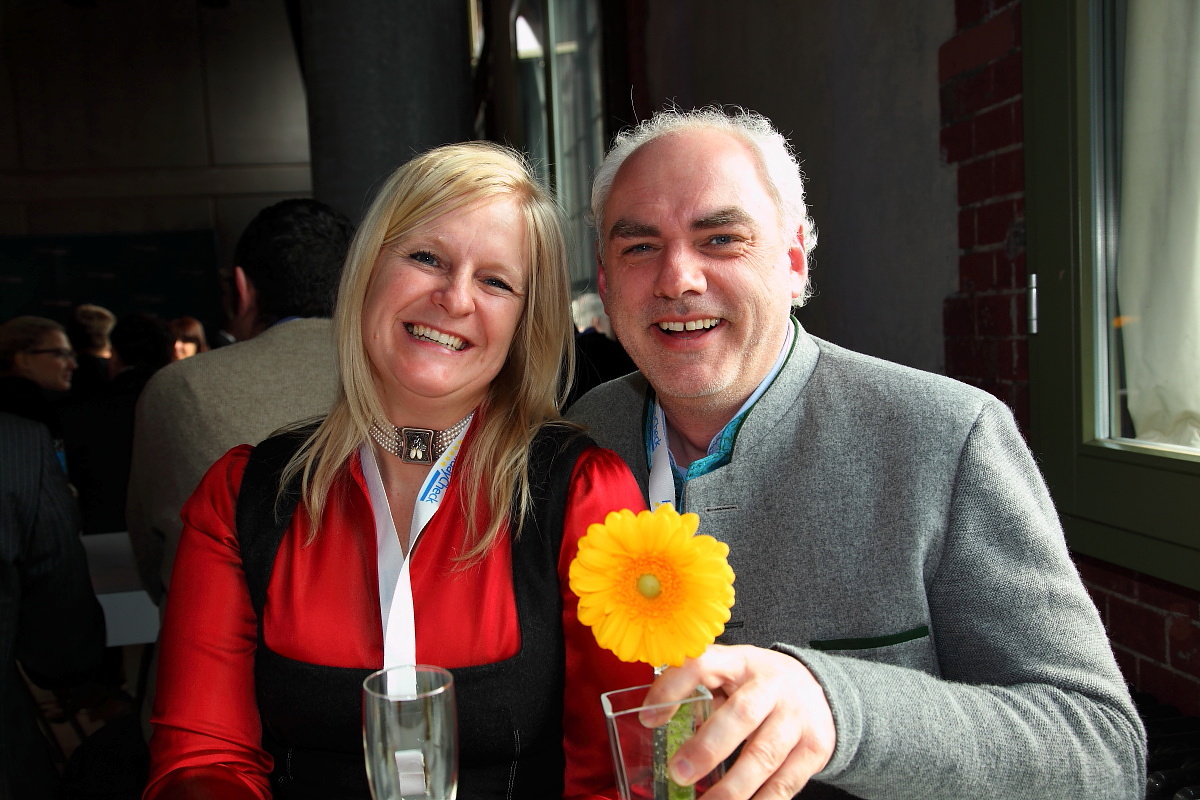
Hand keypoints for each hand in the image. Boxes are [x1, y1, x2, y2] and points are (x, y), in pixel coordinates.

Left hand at [640, 644, 835, 799]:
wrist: (821, 690)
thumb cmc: (761, 686)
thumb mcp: (733, 674)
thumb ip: (703, 692)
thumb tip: (658, 720)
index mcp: (741, 662)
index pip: (703, 664)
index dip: (673, 688)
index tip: (649, 717)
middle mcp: (772, 686)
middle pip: (742, 714)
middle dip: (708, 747)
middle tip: (679, 773)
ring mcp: (796, 718)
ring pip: (764, 755)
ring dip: (732, 788)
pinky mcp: (814, 748)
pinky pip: (785, 782)